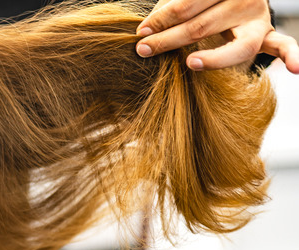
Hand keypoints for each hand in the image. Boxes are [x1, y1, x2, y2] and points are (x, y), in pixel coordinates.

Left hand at [135, 0, 298, 72]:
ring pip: (238, 45)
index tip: (141, 32)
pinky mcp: (267, 35)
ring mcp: (258, 19)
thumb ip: (171, 9)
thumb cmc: (201, 2)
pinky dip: (292, 56)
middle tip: (144, 50)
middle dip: (169, 39)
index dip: (162, 18)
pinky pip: (282, 45)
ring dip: (213, 58)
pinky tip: (296, 68)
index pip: (187, 4)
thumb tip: (146, 30)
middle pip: (203, 25)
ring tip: (190, 64)